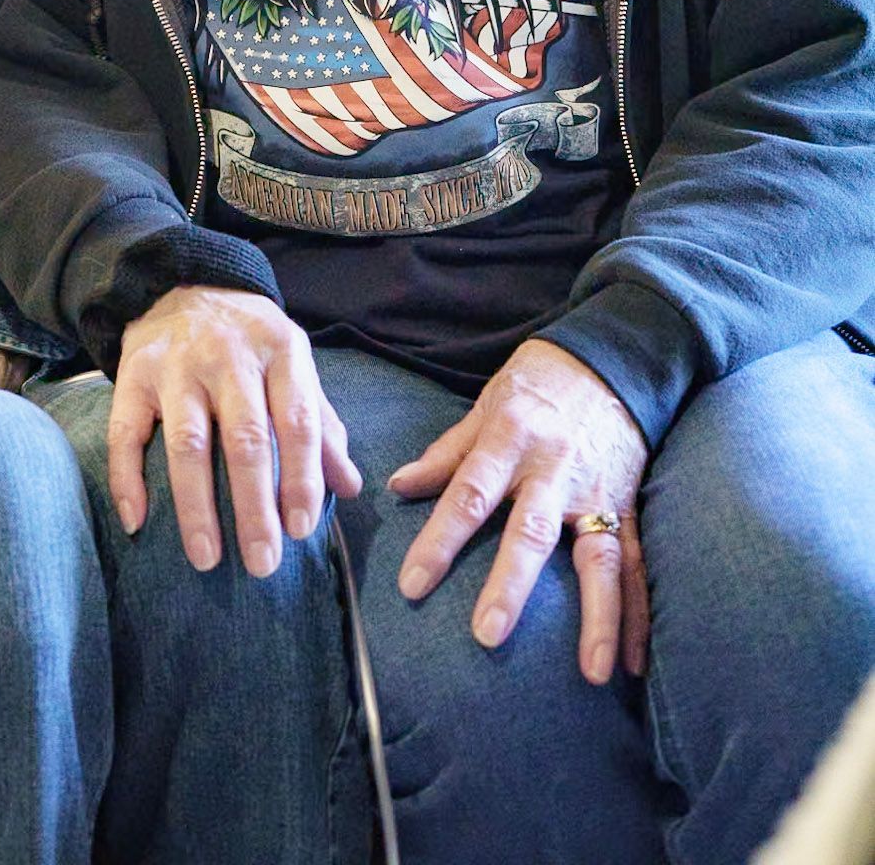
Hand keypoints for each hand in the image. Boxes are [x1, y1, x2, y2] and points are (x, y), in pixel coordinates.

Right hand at [110, 286, 361, 577]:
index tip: (301, 530)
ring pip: (188, 443)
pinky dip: (127, 479)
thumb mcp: (293, 364)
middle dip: (254, 506)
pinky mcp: (133, 373)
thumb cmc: (249, 339)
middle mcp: (227, 356)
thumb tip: (348, 488)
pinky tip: (137, 522)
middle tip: (262, 564)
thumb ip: (320, 423)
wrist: (183, 280)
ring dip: (196, 505)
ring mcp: (176, 365)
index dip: (301, 477)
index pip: (296, 420)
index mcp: (278, 351)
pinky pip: (125, 432)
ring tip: (206, 558)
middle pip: (244, 438)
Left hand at [387, 338, 649, 684]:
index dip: (438, 539)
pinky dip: (638, 615)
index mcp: (508, 441)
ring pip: (598, 557)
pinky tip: (633, 664)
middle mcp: (553, 471)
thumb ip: (446, 453)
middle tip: (488, 635)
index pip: (467, 494)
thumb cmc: (535, 386)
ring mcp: (597, 492)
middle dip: (511, 585)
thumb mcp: (484, 406)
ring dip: (596, 617)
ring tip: (591, 673)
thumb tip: (397, 486)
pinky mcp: (630, 506)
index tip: (412, 585)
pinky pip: (636, 565)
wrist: (608, 362)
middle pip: (531, 532)